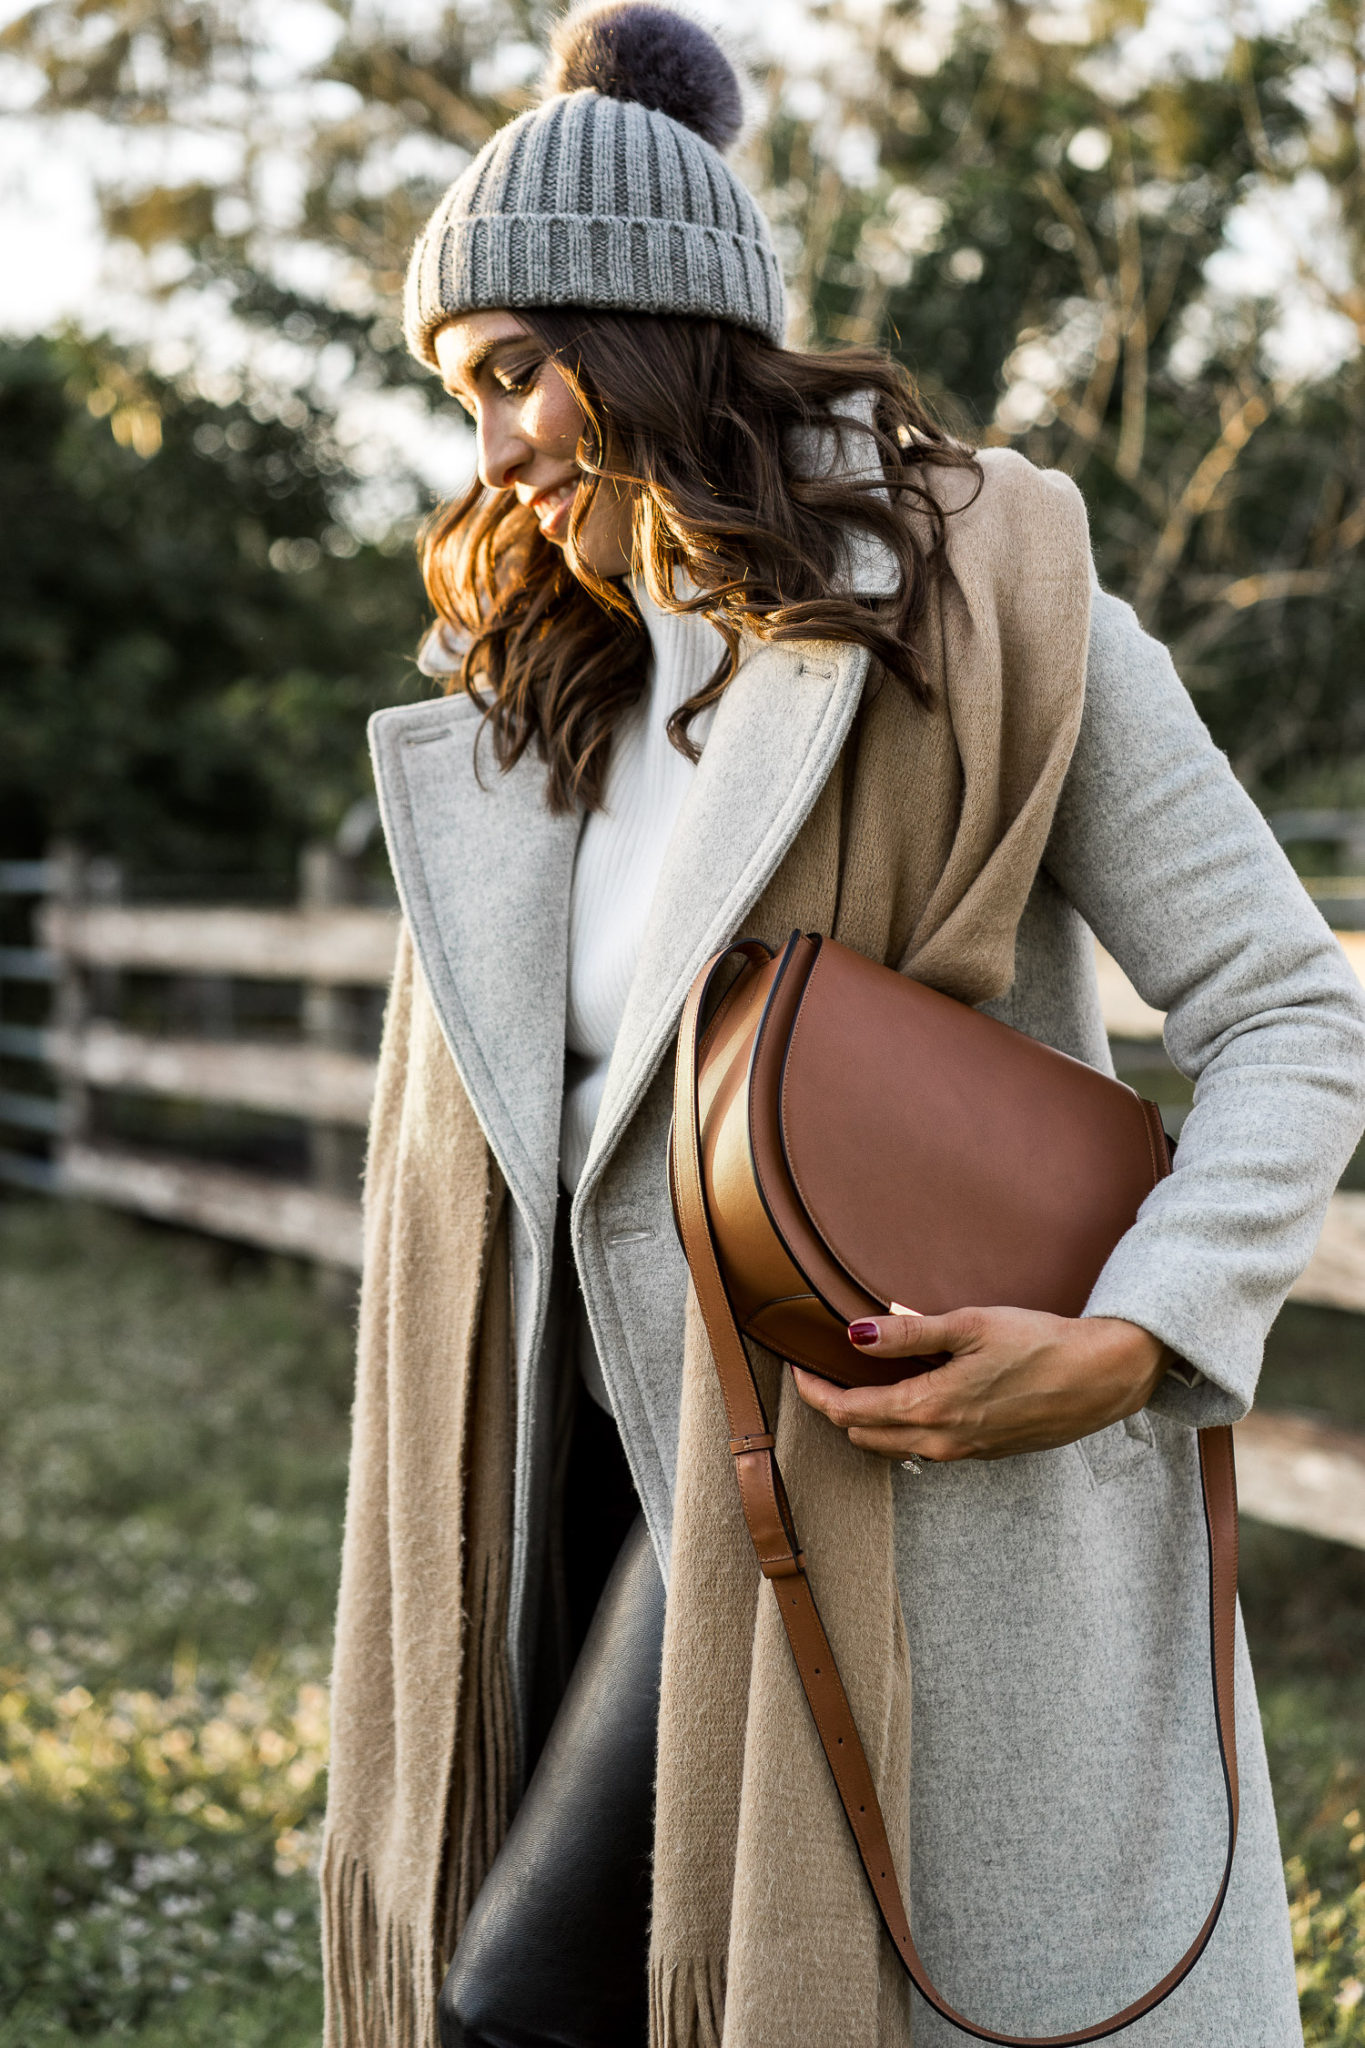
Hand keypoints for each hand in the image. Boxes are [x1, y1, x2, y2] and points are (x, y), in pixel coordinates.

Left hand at [790, 1307, 1168, 1463]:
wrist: (1101, 1378)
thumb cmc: (1039, 1343)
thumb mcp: (969, 1325)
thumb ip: (908, 1334)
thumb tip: (853, 1335)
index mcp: (930, 1409)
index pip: (847, 1412)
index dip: (815, 1392)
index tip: (798, 1368)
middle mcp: (940, 1441)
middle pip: (861, 1434)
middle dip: (834, 1407)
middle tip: (821, 1372)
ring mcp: (962, 1452)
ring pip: (891, 1446)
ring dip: (865, 1420)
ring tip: (857, 1383)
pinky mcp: (982, 1452)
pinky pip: (923, 1447)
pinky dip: (900, 1426)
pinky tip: (908, 1396)